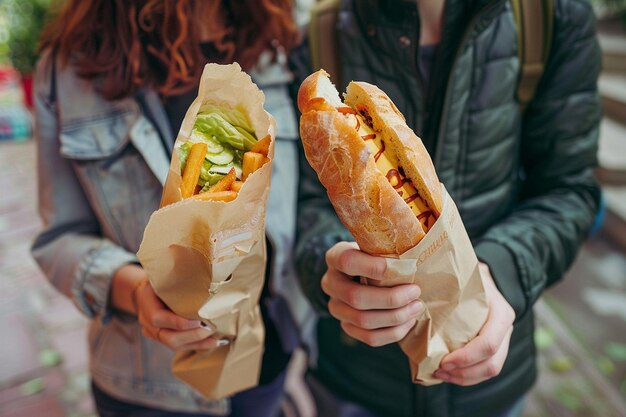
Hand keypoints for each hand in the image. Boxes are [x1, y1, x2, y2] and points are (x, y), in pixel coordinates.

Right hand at [111, 264, 225, 350]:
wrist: (146, 292)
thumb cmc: (159, 279)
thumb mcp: (161, 273)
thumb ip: (173, 273)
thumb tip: (196, 262)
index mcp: (146, 304)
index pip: (159, 319)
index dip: (179, 322)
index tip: (198, 319)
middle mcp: (148, 324)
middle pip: (168, 338)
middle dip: (192, 335)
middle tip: (210, 328)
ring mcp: (155, 334)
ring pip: (175, 345)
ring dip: (198, 343)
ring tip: (217, 338)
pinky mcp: (165, 339)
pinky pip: (181, 347)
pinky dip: (198, 345)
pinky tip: (215, 341)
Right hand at [322, 242, 423, 346]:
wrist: (360, 272)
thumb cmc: (374, 255)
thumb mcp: (375, 245)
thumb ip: (387, 248)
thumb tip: (418, 253)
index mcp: (335, 257)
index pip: (347, 262)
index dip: (374, 267)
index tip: (404, 268)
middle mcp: (330, 283)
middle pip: (355, 298)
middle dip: (391, 298)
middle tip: (415, 292)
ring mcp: (336, 307)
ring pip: (363, 321)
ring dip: (395, 317)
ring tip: (416, 307)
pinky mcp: (346, 326)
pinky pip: (369, 337)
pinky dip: (393, 332)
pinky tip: (408, 321)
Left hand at [434, 262, 514, 385]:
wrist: (481, 277)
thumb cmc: (465, 278)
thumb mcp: (460, 279)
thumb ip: (447, 291)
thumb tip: (415, 304)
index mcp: (501, 313)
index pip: (488, 344)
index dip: (466, 358)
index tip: (443, 362)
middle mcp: (505, 329)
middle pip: (492, 364)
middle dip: (464, 373)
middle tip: (438, 371)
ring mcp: (502, 340)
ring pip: (489, 370)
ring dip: (464, 378)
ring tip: (440, 375)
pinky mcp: (494, 348)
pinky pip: (484, 369)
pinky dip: (466, 376)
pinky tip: (447, 373)